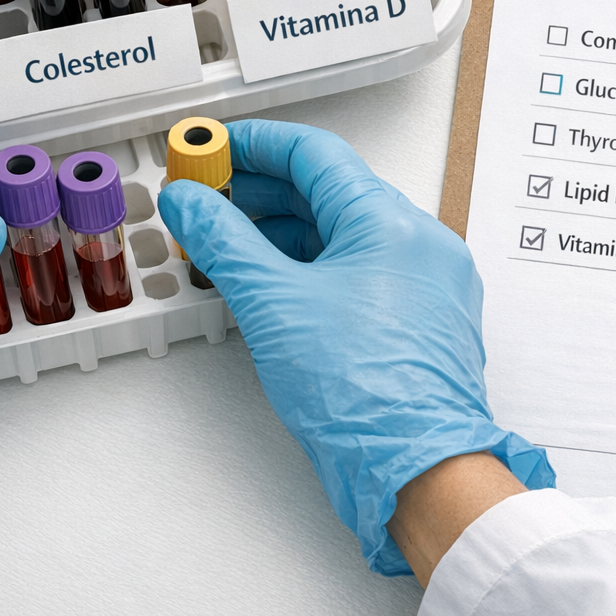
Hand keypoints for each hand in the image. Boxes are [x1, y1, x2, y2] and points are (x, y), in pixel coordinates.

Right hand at [157, 120, 552, 574]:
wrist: (418, 470)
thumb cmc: (367, 395)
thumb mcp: (272, 303)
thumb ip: (223, 241)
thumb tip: (192, 203)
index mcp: (391, 223)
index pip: (315, 154)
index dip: (255, 145)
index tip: (212, 149)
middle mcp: (419, 244)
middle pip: (329, 192)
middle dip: (262, 192)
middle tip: (209, 199)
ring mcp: (424, 285)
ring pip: (343, 236)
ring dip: (282, 234)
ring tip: (228, 245)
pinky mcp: (419, 323)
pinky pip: (360, 273)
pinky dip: (312, 268)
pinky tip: (272, 285)